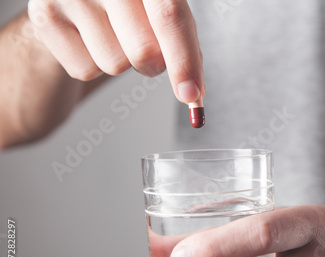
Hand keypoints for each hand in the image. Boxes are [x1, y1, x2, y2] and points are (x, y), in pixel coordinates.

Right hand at [27, 0, 204, 103]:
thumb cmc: (127, 6)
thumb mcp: (160, 11)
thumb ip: (182, 42)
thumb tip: (193, 93)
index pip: (169, 16)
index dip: (184, 59)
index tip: (191, 94)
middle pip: (144, 50)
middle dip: (153, 65)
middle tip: (145, 50)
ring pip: (115, 64)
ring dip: (120, 62)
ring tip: (110, 34)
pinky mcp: (45, 15)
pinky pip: (86, 70)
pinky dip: (93, 65)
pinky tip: (87, 39)